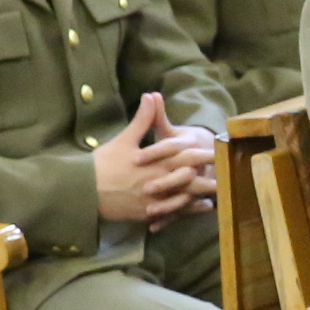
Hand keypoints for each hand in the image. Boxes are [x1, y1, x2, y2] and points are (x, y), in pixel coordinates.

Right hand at [91, 93, 213, 224]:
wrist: (83, 190)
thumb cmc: (103, 163)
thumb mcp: (124, 139)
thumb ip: (143, 120)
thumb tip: (151, 95)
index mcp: (154, 163)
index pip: (185, 157)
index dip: (203, 154)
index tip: (218, 151)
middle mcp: (158, 182)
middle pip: (190, 180)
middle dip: (208, 177)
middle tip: (226, 175)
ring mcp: (154, 200)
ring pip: (184, 198)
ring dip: (201, 195)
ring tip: (217, 193)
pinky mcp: (146, 213)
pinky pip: (172, 213)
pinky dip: (187, 210)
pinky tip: (199, 207)